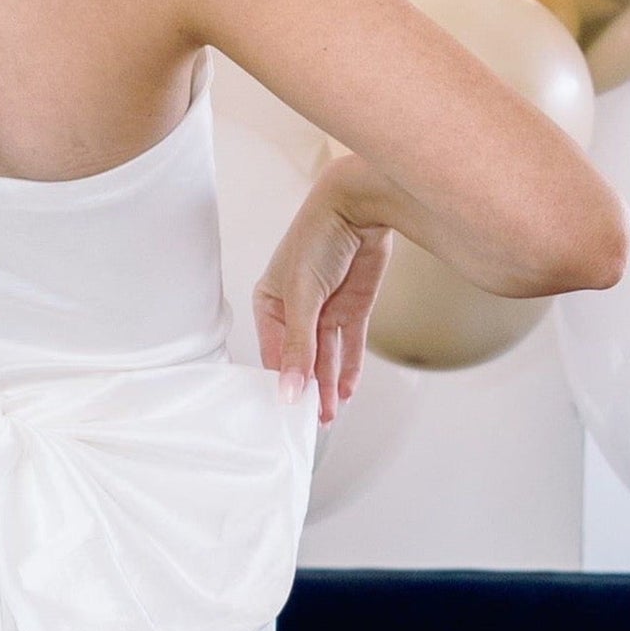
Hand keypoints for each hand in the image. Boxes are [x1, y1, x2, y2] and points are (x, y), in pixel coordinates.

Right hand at [253, 176, 393, 423]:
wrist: (359, 207)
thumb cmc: (317, 239)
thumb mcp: (302, 297)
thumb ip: (299, 348)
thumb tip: (290, 391)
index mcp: (270, 304)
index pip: (273, 354)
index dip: (281, 382)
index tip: (287, 412)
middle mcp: (296, 311)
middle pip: (301, 360)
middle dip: (307, 390)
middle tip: (312, 423)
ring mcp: (326, 311)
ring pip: (326, 358)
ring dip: (327, 386)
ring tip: (328, 415)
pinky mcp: (353, 309)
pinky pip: (349, 347)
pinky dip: (348, 369)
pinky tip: (345, 392)